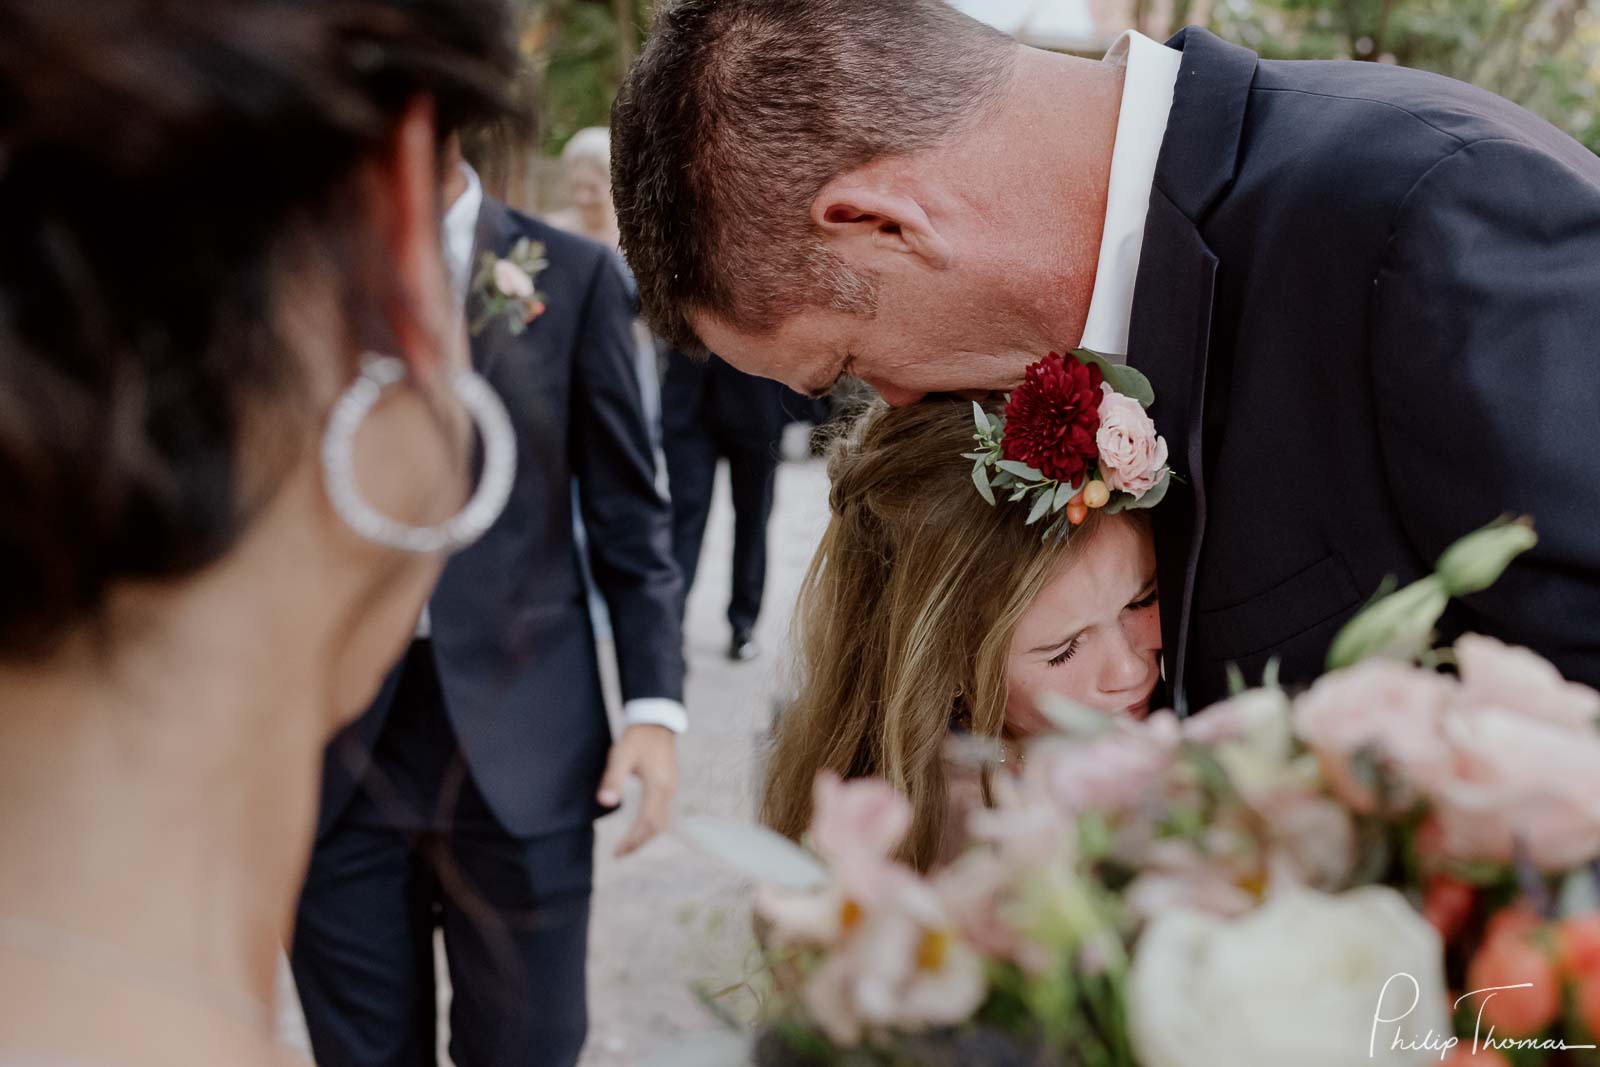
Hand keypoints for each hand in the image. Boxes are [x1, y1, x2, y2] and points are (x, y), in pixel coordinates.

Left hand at [597, 724, 677, 856]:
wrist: (656, 720)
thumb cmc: (637, 737)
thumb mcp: (620, 756)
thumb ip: (613, 779)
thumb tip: (605, 803)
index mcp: (658, 786)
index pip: (647, 823)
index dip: (633, 840)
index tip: (617, 852)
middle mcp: (668, 789)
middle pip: (658, 827)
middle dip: (640, 842)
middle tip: (620, 853)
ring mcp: (671, 786)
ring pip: (662, 820)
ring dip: (646, 835)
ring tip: (628, 844)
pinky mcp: (669, 783)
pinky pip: (663, 811)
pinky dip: (651, 824)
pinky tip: (639, 825)